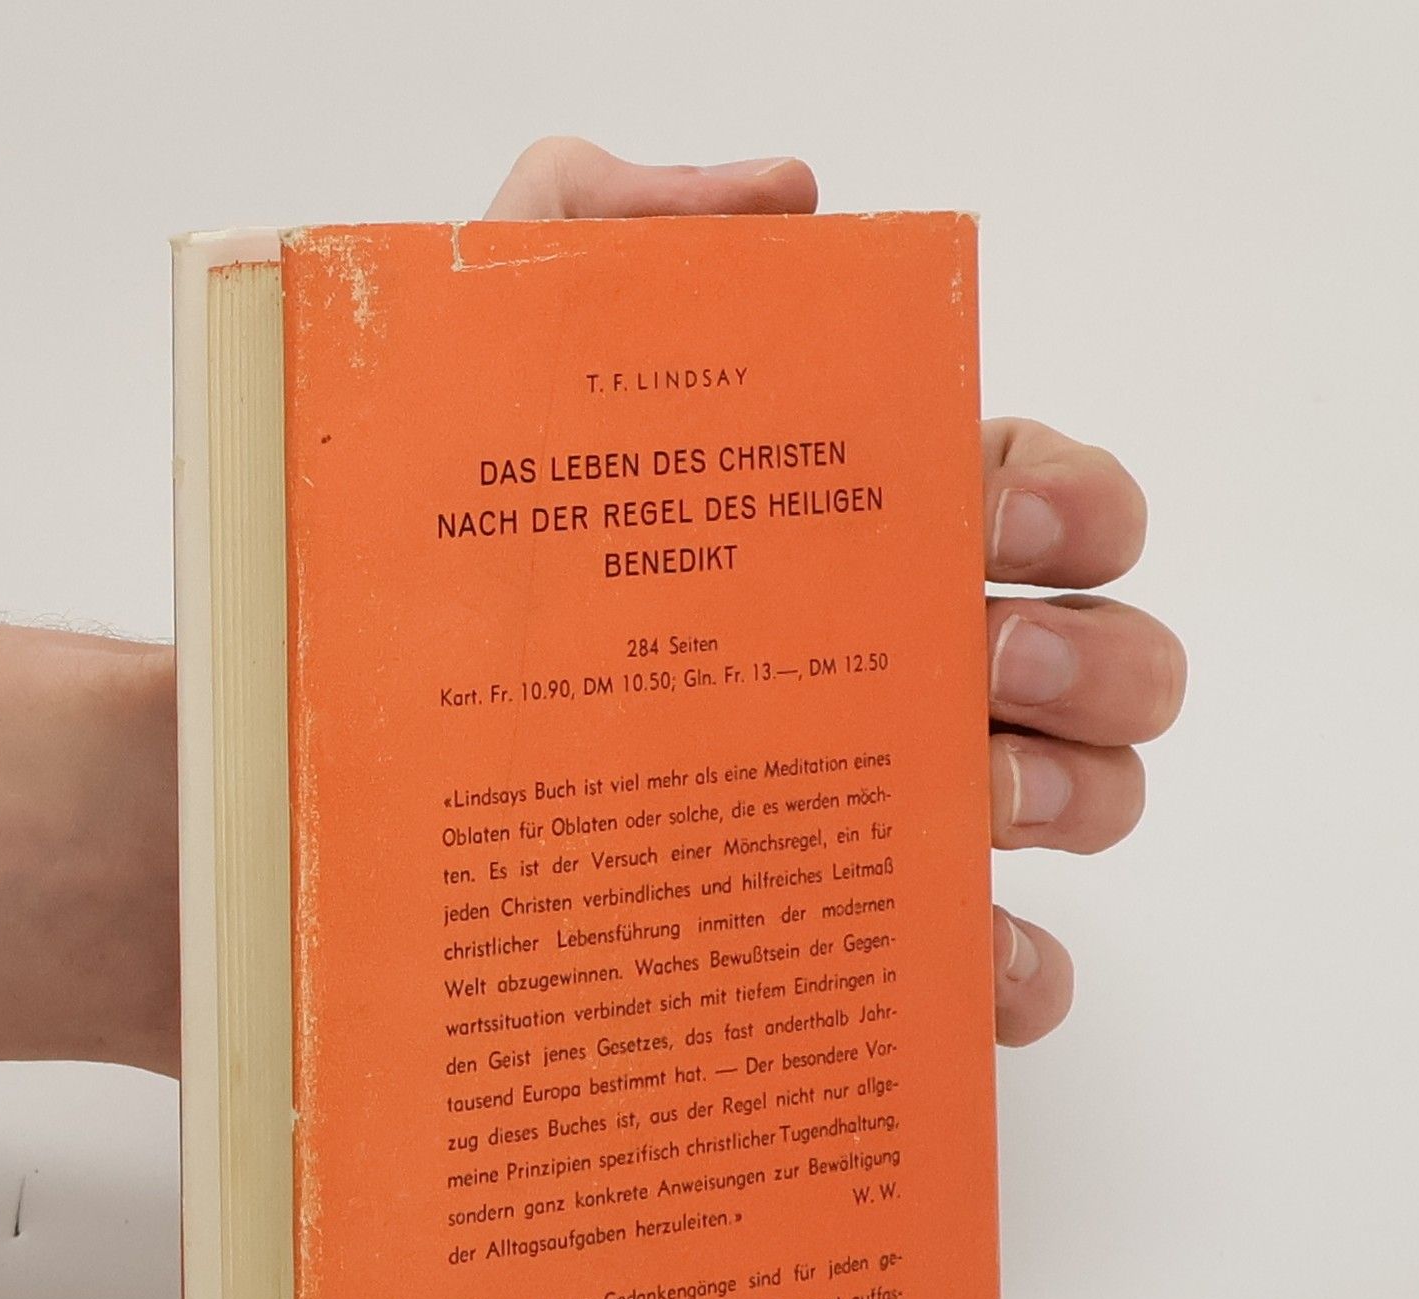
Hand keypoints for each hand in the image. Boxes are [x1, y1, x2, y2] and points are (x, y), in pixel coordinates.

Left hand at [485, 138, 1185, 1045]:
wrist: (319, 805)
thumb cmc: (399, 587)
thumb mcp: (473, 368)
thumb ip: (600, 228)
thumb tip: (789, 201)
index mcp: (835, 538)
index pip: (1025, 494)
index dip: (1071, 495)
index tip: (1007, 514)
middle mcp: (880, 674)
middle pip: (1098, 657)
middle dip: (1098, 654)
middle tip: (995, 665)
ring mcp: (873, 822)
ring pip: (1083, 803)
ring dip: (1082, 793)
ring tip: (979, 797)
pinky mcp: (838, 954)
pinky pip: (992, 977)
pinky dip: (1018, 973)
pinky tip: (964, 955)